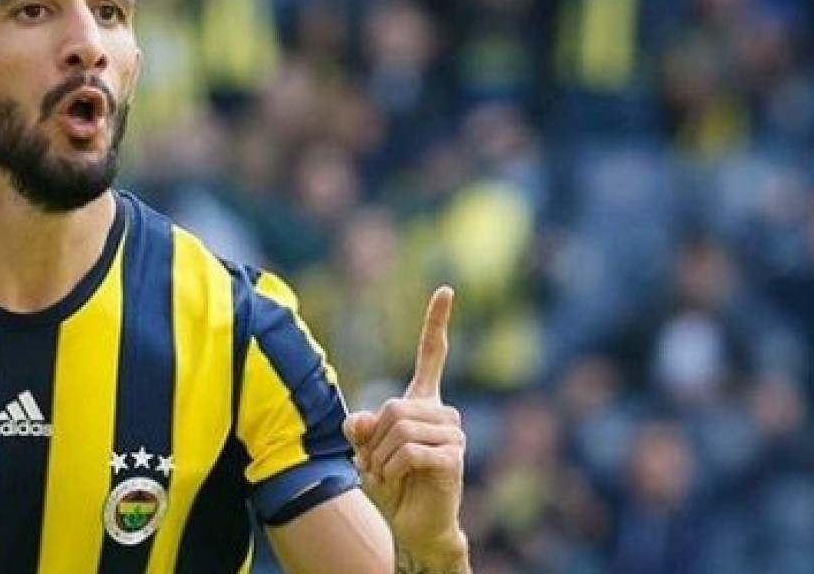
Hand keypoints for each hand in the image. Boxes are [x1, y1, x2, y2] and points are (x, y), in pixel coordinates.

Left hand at [343, 286, 466, 563]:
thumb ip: (360, 428)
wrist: (414, 523)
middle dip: (373, 440)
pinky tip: (399, 481)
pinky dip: (392, 469)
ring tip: (390, 475)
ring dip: (381, 458)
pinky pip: (409, 451)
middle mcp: (443, 413)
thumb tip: (360, 420)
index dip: (436, 322)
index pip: (432, 354)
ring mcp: (453, 435)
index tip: (445, 290)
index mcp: (423, 402)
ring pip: (398, 428)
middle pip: (392, 405)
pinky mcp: (453, 458)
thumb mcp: (366, 450)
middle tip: (378, 464)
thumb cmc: (393, 483)